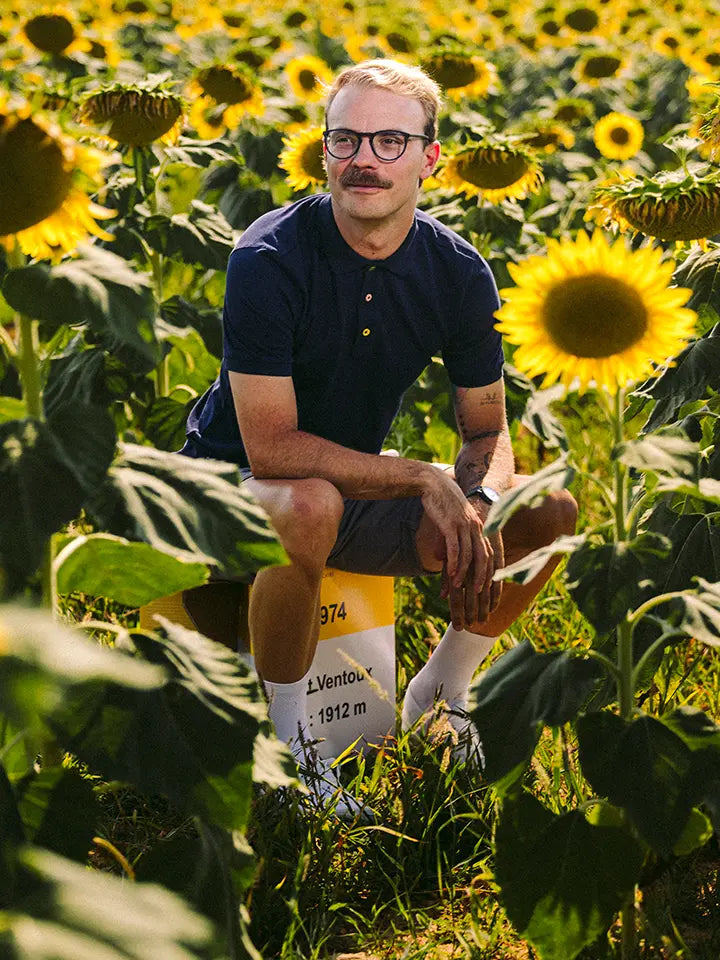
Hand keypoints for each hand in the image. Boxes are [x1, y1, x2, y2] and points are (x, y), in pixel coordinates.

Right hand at [420, 471, 502, 628]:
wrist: (432, 482)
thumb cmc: (441, 502)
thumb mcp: (450, 522)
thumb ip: (450, 540)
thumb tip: (442, 557)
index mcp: (478, 527)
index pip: (488, 552)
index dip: (488, 571)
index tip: (487, 586)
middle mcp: (475, 527)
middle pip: (484, 556)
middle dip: (482, 576)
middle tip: (479, 593)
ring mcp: (464, 525)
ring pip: (469, 555)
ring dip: (465, 573)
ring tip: (460, 587)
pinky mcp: (451, 524)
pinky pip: (455, 548)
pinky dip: (453, 563)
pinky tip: (449, 574)